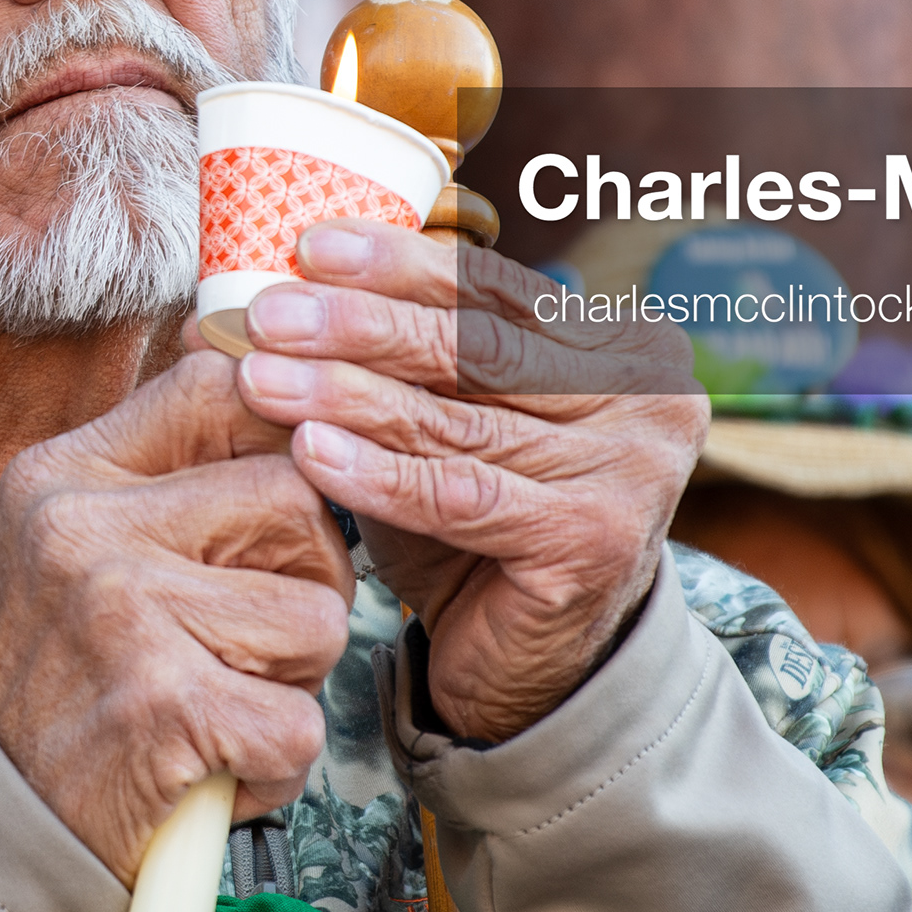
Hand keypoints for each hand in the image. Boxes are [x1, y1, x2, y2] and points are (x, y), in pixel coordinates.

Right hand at [0, 352, 357, 877]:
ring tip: (217, 705)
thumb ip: (164, 473)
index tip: (280, 506)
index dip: (286, 437)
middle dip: (309, 581)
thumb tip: (278, 384)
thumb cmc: (62, 684)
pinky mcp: (164, 704)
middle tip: (250, 640)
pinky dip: (273, 765)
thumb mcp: (74, 548)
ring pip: (319, 618)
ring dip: (293, 683)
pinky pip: (300, 721)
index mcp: (65, 474)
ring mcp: (122, 612)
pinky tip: (211, 765)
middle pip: (298, 498)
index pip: (220, 386)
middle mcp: (85, 527)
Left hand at [228, 220, 704, 744]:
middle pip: (476, 349)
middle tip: (269, 313)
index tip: (308, 246)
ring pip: (458, 421)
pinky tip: (309, 450)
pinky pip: (458, 497)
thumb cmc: (478, 524)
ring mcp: (632, 473)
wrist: (530, 665)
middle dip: (360, 325)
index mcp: (624, 346)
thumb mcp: (449, 419)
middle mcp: (649, 400)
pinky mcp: (593, 543)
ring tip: (262, 378)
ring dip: (347, 395)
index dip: (397, 264)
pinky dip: (376, 474)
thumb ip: (405, 356)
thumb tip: (288, 282)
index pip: (494, 290)